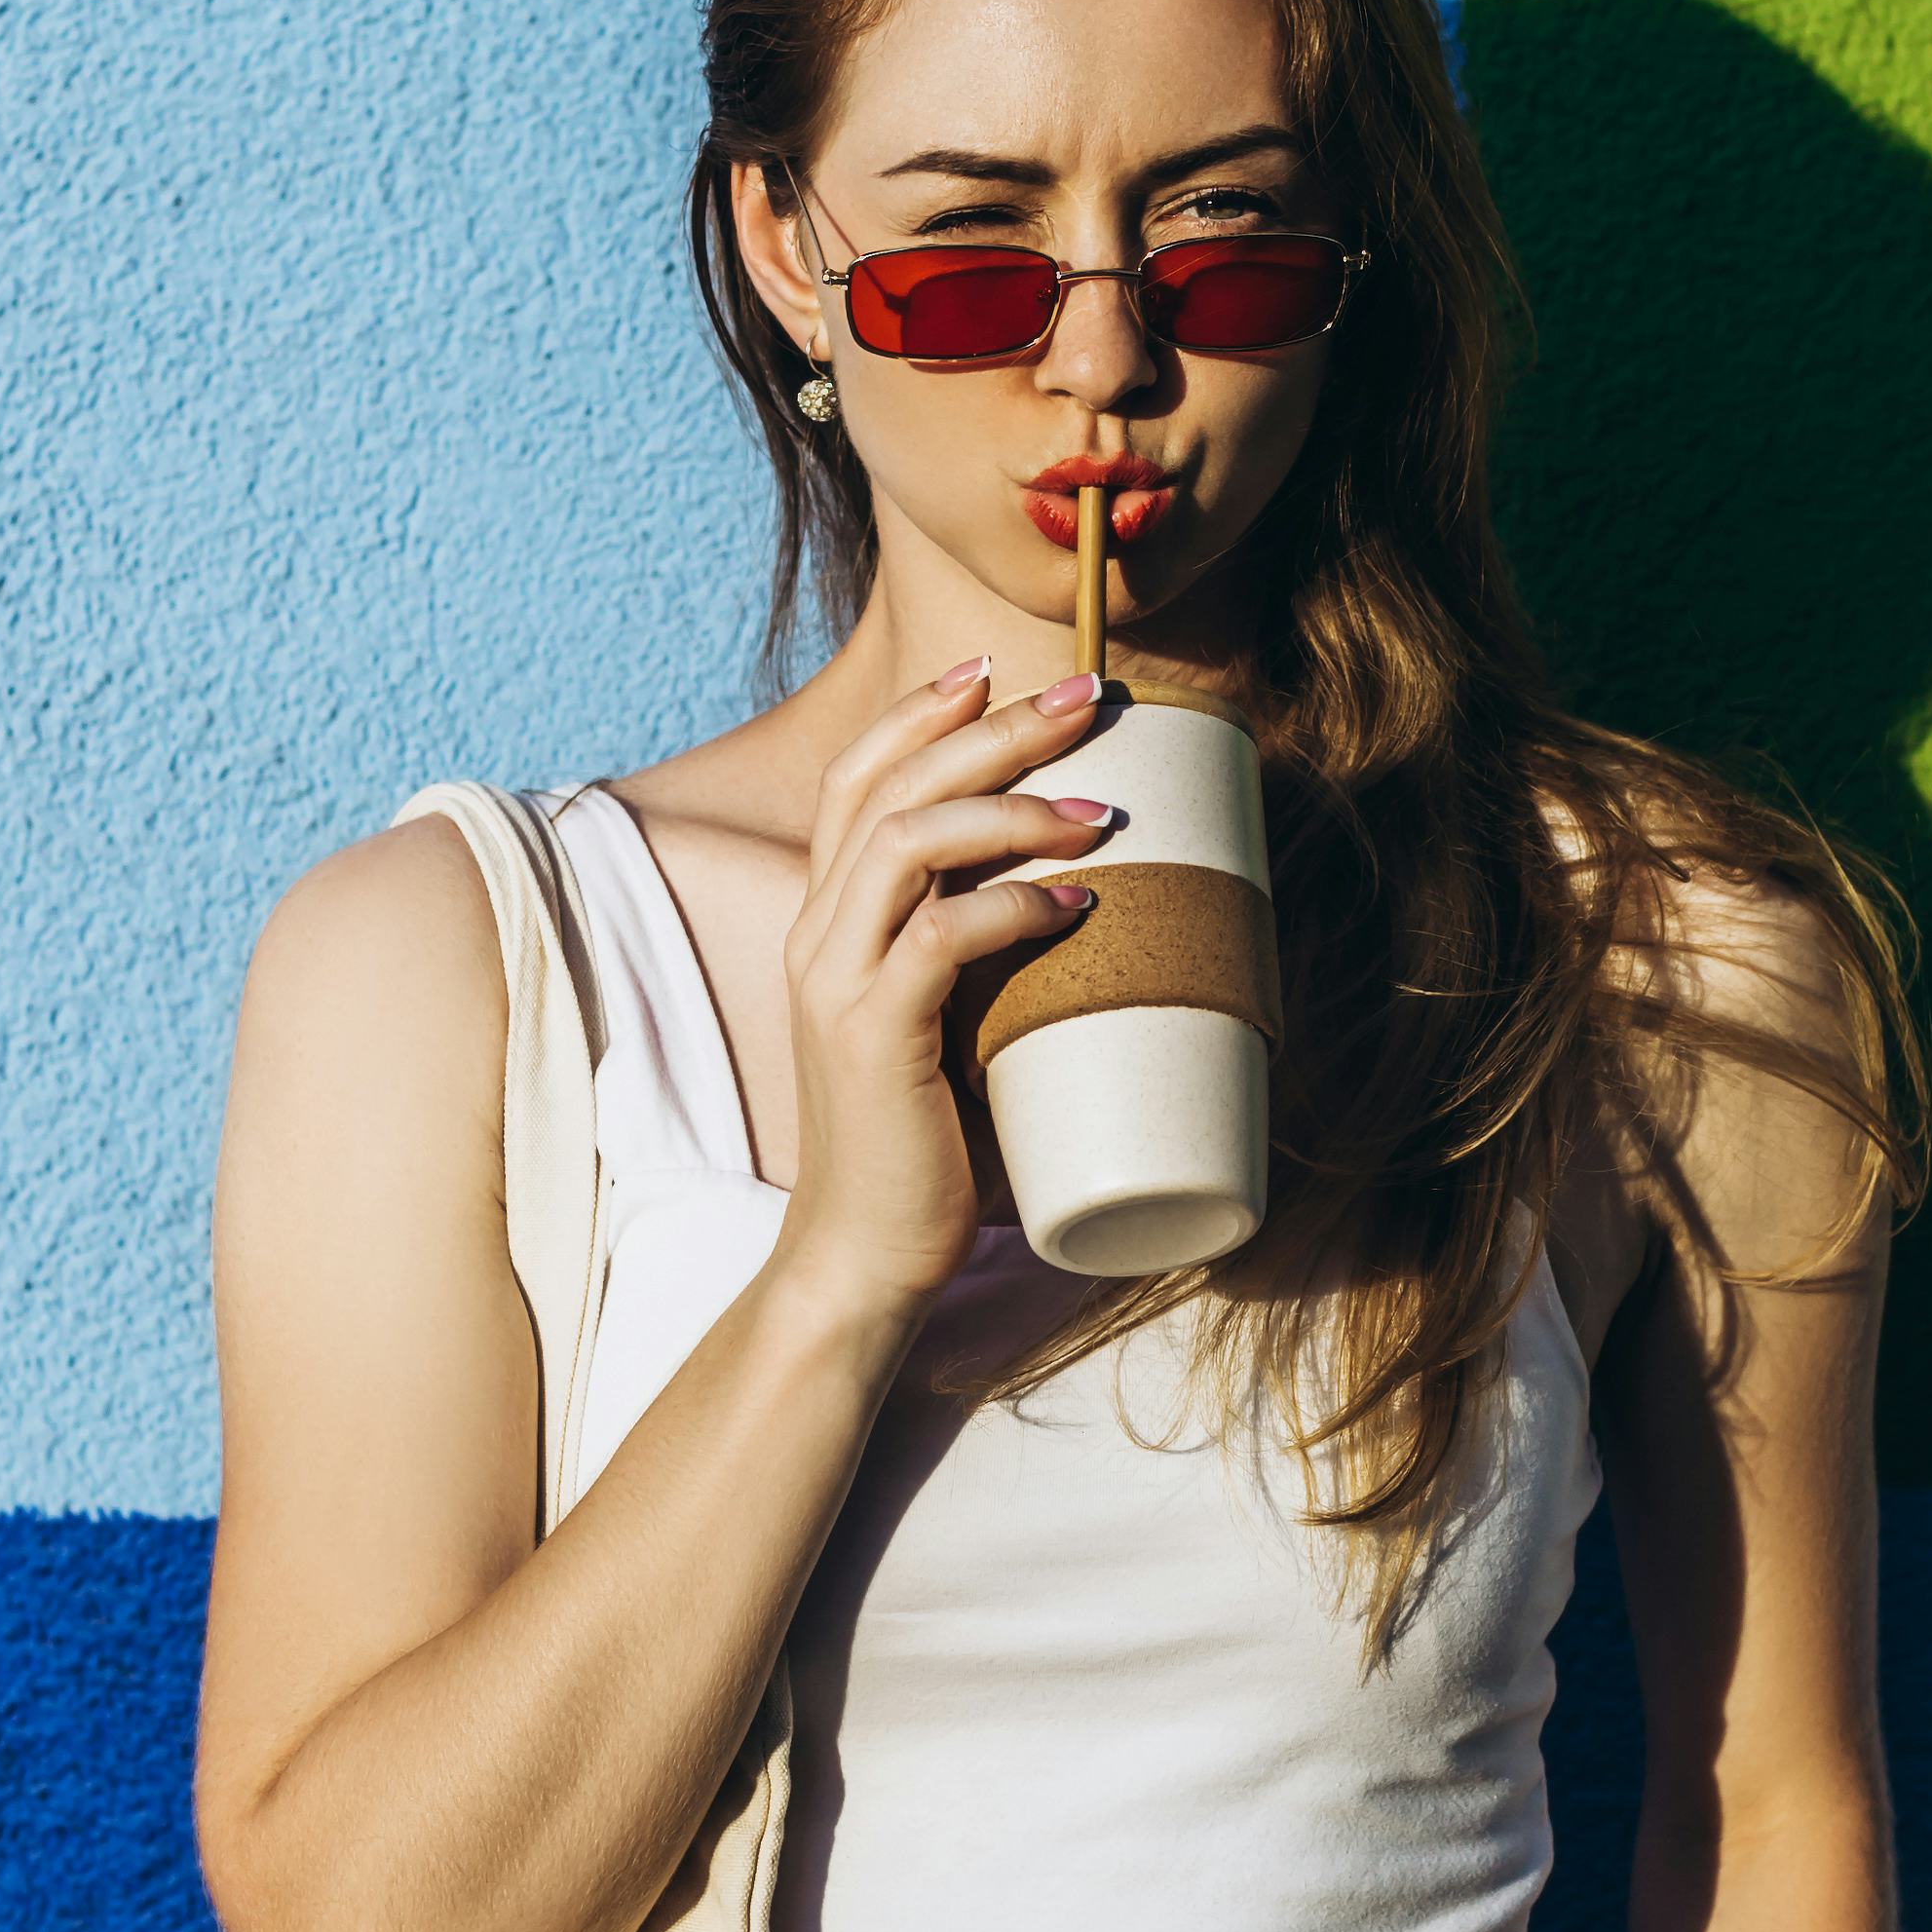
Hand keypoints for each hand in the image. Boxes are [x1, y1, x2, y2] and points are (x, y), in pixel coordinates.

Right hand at [770, 658, 1110, 1329]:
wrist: (861, 1259)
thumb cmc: (924, 1148)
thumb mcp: (952, 1027)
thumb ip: (992, 965)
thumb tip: (1113, 912)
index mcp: (829, 924)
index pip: (857, 780)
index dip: (924, 715)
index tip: (999, 672)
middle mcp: (818, 937)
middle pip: (889, 788)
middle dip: (991, 731)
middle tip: (1084, 700)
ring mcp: (836, 986)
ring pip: (903, 844)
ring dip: (1007, 811)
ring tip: (1098, 812)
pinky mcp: (870, 1040)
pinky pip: (937, 941)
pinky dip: (1010, 908)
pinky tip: (1076, 903)